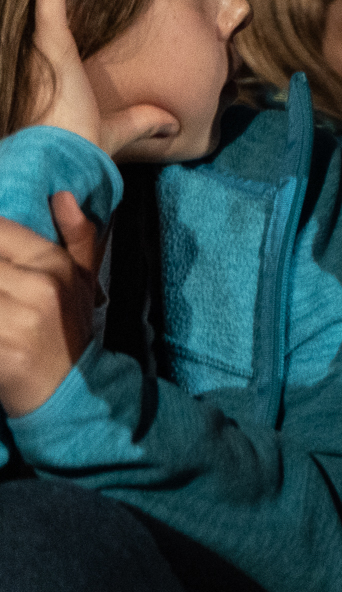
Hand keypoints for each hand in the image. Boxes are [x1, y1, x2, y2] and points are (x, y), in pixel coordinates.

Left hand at [0, 196, 102, 415]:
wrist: (69, 395)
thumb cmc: (68, 333)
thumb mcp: (84, 283)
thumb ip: (78, 237)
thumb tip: (62, 196)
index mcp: (55, 266)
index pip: (0, 229)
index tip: (0, 267)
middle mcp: (38, 288)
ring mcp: (17, 320)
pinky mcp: (2, 349)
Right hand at [28, 0, 176, 155]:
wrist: (66, 162)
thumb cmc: (80, 148)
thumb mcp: (117, 129)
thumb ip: (141, 122)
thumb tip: (170, 124)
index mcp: (53, 68)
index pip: (56, 25)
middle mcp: (41, 53)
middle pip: (45, 3)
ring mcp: (42, 46)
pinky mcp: (48, 43)